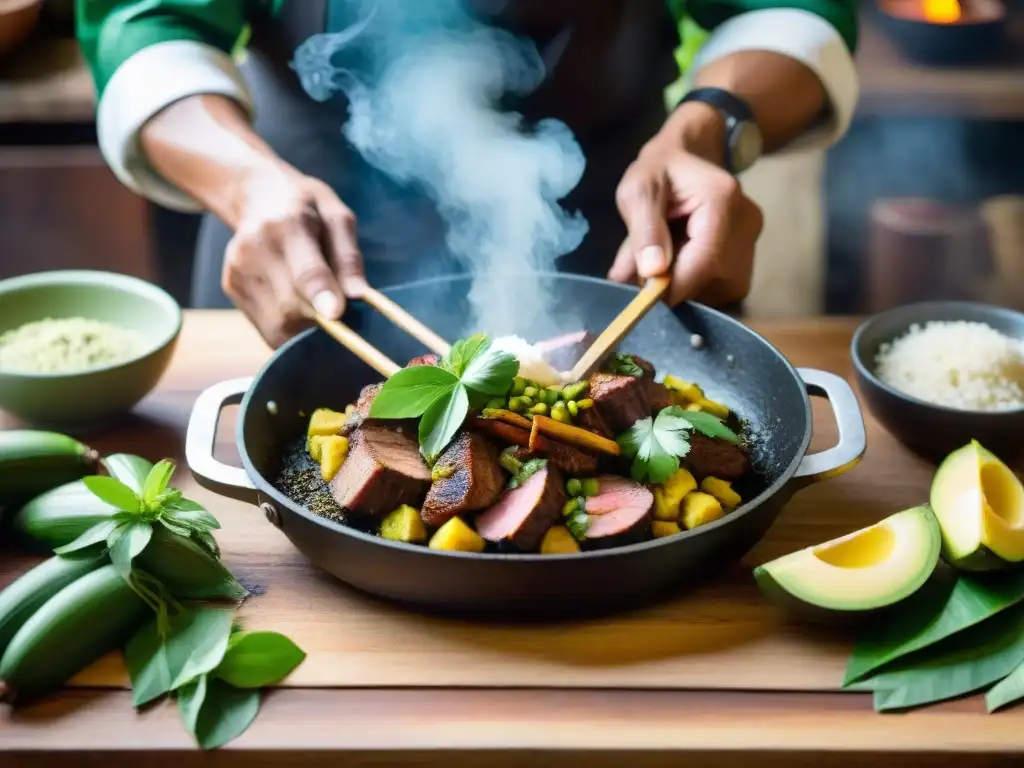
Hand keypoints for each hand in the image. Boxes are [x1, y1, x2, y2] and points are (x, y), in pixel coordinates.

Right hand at [222, 166, 368, 347]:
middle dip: (321, 322)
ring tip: (319, 310)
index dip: (320, 293)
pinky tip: (297, 306)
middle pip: (290, 306)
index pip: (305, 268)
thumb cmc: (308, 207)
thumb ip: (348, 257)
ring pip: (277, 325)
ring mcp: (236, 270)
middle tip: (344, 320)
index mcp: (286, 224)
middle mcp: (254, 249)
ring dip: (306, 331)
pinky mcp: (230, 286)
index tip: (336, 314)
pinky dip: (289, 329)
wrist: (257, 195)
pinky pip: (267, 327)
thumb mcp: (337, 217)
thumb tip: (359, 296)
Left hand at [609, 107, 763, 306]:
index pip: (706, 259)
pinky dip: (696, 286)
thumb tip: (651, 272)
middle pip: (715, 278)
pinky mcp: (748, 257)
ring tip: (663, 262)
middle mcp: (747, 223)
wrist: (692, 154)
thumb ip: (644, 228)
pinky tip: (680, 265)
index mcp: (722, 199)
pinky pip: (722, 288)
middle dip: (677, 285)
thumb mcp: (640, 188)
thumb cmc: (662, 168)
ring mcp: (752, 242)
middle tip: (643, 276)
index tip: (643, 298)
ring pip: (720, 289)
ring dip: (686, 286)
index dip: (675, 286)